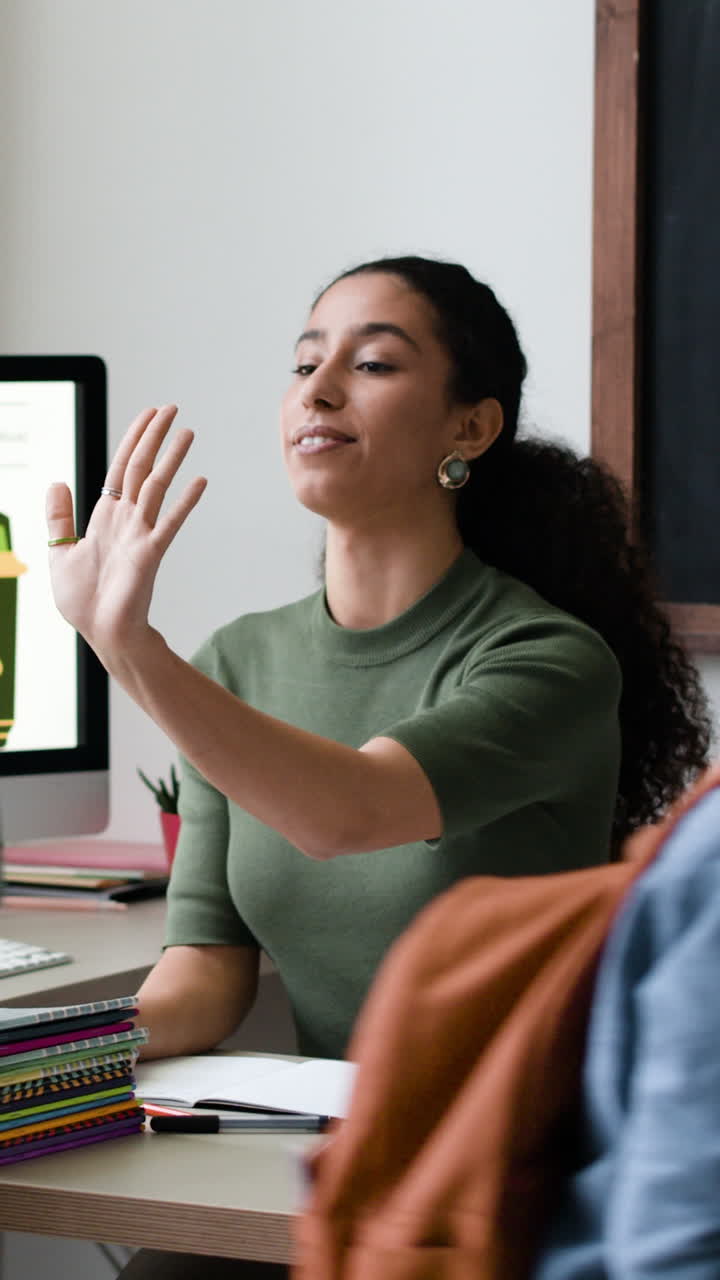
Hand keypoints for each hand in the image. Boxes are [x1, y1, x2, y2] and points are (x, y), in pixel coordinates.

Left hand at [46, 405, 206, 662]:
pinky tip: (199, 481)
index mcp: (106, 516)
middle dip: (155, 436)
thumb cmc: (84, 601)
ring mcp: (141, 535)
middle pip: (142, 468)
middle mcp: (127, 520)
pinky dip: (184, 502)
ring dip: (171, 458)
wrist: (101, 632)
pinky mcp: (150, 554)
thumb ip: (58, 516)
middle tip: (172, 408)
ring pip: (157, 487)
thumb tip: (57, 480)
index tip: (148, 415)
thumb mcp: (59, 551)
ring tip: (187, 432)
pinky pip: (170, 523)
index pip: (122, 468)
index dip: (133, 439)